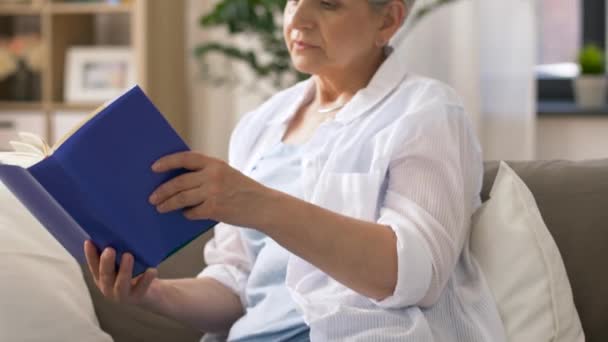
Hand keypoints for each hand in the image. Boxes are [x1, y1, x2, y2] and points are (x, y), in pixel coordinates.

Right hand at [84, 240, 158, 305]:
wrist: (150, 293)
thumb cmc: (133, 273)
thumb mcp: (122, 263)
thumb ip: (118, 252)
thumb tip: (117, 229)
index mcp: (101, 277)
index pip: (93, 265)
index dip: (90, 255)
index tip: (89, 241)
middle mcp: (108, 287)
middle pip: (105, 275)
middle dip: (106, 262)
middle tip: (109, 249)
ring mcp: (122, 295)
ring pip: (121, 284)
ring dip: (124, 270)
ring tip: (128, 255)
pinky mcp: (137, 297)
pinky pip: (141, 288)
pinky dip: (146, 279)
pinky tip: (152, 270)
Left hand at [149, 151, 272, 227]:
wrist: (263, 206)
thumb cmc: (243, 191)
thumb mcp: (226, 174)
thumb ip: (206, 174)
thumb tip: (177, 182)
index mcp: (215, 163)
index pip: (185, 158)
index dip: (167, 161)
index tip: (154, 167)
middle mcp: (213, 175)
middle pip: (179, 182)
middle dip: (162, 191)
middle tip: (152, 197)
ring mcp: (213, 192)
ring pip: (181, 198)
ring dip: (168, 204)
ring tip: (160, 208)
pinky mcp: (215, 209)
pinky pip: (192, 212)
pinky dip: (187, 214)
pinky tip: (185, 214)